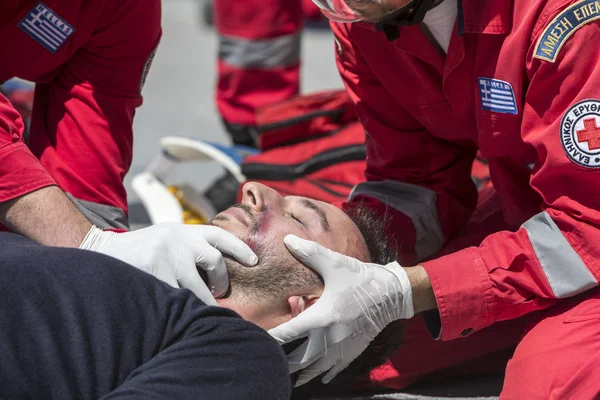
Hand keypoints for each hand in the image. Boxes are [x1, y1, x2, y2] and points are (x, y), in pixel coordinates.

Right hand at [79, 223, 257, 304]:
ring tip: (200, 307)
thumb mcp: (167, 239)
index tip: (254, 261)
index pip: (220, 235)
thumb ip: (189, 247)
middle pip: (215, 262)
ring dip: (202, 301)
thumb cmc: (139, 250)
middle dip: (220, 282)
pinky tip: (178, 311)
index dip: (239, 248)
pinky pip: (178, 297)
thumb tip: (219, 268)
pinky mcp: (155, 272)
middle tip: (217, 292)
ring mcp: (168, 256)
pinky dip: (182, 307)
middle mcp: (179, 239)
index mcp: (184, 230)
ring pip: (198, 287)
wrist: (101, 252)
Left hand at [268, 235, 413, 385]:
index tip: (256, 342)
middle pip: (299, 358)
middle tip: (268, 364)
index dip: (270, 340)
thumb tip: (288, 240)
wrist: (393, 293)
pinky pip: (336, 368)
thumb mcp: (334, 263)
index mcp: (321, 317)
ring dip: (302, 374)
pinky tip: (321, 380)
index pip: (288, 334)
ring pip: (317, 368)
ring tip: (288, 379)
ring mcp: (343, 347)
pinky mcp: (354, 349)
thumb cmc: (361, 277)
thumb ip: (309, 253)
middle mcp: (330, 337)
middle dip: (282, 362)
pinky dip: (325, 375)